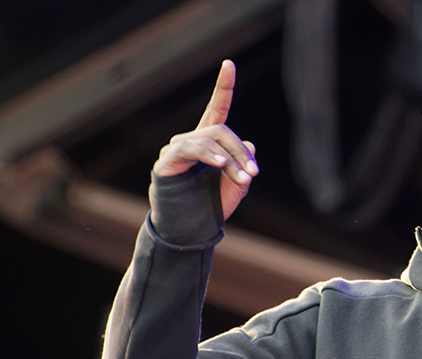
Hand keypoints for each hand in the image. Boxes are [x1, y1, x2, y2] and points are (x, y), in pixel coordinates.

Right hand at [152, 59, 257, 219]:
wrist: (190, 231)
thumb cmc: (211, 207)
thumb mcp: (236, 184)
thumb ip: (244, 162)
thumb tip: (249, 143)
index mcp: (209, 142)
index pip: (217, 108)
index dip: (223, 86)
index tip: (228, 64)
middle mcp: (192, 140)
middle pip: (222, 130)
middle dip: (241, 151)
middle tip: (253, 174)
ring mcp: (177, 148)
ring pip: (211, 141)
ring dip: (231, 160)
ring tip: (243, 179)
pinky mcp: (167, 160)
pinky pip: (192, 150)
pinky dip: (210, 155)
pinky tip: (220, 164)